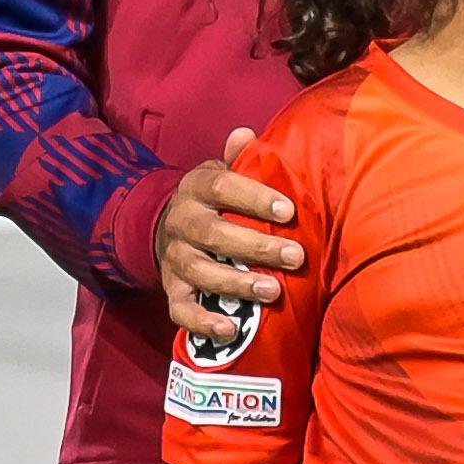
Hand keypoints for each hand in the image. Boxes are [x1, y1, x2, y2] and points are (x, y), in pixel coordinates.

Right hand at [156, 131, 303, 342]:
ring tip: (274, 292)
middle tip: (297, 257)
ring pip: (201, 272)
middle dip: (257, 247)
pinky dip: (203, 322)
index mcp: (196, 189)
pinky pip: (181, 309)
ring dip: (237, 284)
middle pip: (214, 234)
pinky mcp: (172, 289)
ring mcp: (174, 259)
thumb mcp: (221, 174)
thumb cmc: (214, 202)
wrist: (167, 227)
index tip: (289, 211)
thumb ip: (238, 160)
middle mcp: (181, 223)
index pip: (221, 188)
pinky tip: (231, 330)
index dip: (254, 198)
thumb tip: (245, 134)